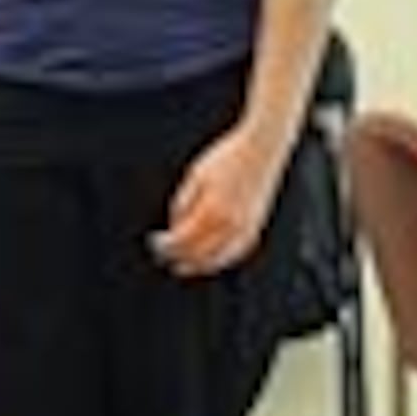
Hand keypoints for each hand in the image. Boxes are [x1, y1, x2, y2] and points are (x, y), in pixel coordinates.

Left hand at [150, 124, 288, 277]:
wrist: (261, 148)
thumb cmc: (228, 157)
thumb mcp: (195, 175)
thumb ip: (182, 203)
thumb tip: (174, 226)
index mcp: (212, 209)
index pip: (182, 239)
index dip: (165, 245)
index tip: (155, 242)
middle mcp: (230, 222)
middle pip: (198, 252)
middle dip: (178, 256)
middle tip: (163, 256)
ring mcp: (246, 226)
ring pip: (219, 258)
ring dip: (199, 265)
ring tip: (184, 267)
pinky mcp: (257, 225)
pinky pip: (238, 252)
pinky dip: (222, 260)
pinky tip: (211, 260)